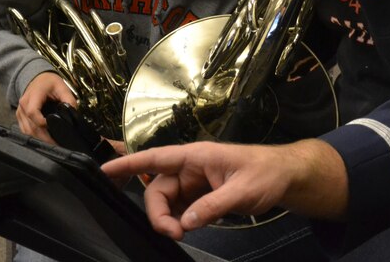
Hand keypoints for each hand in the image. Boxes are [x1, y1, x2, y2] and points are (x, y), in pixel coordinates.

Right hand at [16, 71, 76, 143]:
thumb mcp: (62, 86)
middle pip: (30, 126)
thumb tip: (73, 112)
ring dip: (39, 138)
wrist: (38, 79)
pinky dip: (34, 135)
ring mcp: (20, 112)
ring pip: (26, 130)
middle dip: (44, 136)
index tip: (54, 126)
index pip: (32, 112)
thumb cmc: (49, 82)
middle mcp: (23, 105)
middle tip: (57, 142)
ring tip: (52, 142)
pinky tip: (44, 137)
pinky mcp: (20, 117)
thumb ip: (69, 99)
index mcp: (33, 96)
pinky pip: (25, 129)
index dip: (42, 122)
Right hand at [101, 139, 346, 239]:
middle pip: (158, 189)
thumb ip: (213, 206)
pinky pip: (180, 209)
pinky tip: (188, 229)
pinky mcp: (202, 196)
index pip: (156, 158)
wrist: (286, 177)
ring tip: (182, 234)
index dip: (128, 164)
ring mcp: (196, 182)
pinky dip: (179, 221)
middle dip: (158, 213)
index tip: (103, 171)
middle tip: (174, 233)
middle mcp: (192, 167)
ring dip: (168, 220)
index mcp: (197, 156)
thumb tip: (185, 221)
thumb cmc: (267, 173)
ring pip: (167, 202)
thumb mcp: (242, 190)